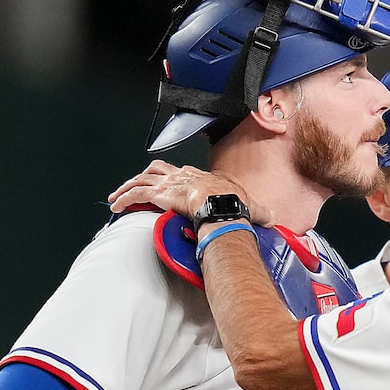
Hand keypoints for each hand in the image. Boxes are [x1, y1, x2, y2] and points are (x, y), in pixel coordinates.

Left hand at [107, 161, 258, 223]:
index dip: (176, 179)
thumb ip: (261, 212)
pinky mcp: (159, 194)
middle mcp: (184, 176)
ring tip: (116, 198)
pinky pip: (135, 194)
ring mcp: (170, 183)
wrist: (223, 205)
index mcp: (203, 177)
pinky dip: (123, 199)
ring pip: (142, 180)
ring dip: (127, 188)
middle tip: (137, 186)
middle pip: (158, 170)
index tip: (170, 188)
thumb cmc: (236, 205)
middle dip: (146, 178)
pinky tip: (116, 206)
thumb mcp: (254, 207)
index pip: (184, 173)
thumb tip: (273, 218)